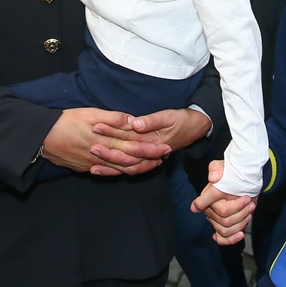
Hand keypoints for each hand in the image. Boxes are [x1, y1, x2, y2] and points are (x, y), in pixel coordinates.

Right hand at [42, 108, 168, 174]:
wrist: (41, 138)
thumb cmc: (65, 121)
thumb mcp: (89, 113)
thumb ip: (113, 118)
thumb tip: (132, 121)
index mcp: (105, 141)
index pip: (133, 146)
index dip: (150, 148)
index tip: (165, 147)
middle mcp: (102, 156)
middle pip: (130, 161)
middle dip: (149, 159)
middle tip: (164, 157)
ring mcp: (94, 164)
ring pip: (120, 170)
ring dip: (137, 167)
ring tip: (151, 164)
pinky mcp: (85, 168)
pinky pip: (107, 173)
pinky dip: (120, 172)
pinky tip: (126, 171)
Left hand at [90, 107, 211, 170]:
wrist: (194, 128)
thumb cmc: (181, 120)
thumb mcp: (169, 116)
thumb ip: (152, 121)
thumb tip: (136, 124)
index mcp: (154, 142)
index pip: (130, 140)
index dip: (113, 133)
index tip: (97, 127)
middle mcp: (150, 153)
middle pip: (126, 156)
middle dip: (107, 152)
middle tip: (90, 146)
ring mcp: (148, 157)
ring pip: (127, 165)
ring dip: (109, 164)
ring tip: (92, 162)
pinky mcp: (145, 158)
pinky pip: (130, 167)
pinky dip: (116, 170)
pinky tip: (102, 169)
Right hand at [191, 161, 255, 244]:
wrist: (245, 181)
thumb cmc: (232, 173)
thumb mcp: (224, 166)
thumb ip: (216, 168)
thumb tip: (213, 178)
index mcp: (208, 195)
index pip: (200, 204)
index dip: (203, 205)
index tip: (223, 198)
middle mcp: (210, 210)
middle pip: (224, 218)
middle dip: (241, 211)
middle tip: (249, 202)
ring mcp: (216, 220)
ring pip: (227, 229)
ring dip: (242, 222)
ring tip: (250, 211)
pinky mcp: (224, 227)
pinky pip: (223, 239)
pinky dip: (232, 239)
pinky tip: (240, 235)